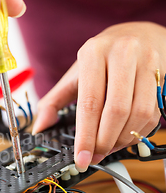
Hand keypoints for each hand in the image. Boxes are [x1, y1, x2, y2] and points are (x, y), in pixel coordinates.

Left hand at [32, 22, 165, 171]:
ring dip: (121, 139)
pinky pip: (152, 113)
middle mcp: (122, 54)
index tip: (81, 157)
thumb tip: (39, 128)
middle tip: (94, 157)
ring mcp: (146, 63)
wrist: (138, 35)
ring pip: (138, 114)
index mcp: (93, 53)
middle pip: (116, 110)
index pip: (89, 102)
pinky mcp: (161, 74)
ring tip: (107, 148)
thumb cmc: (101, 60)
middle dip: (104, 141)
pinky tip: (122, 137)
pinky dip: (137, 132)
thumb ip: (53, 102)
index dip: (86, 135)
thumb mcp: (73, 75)